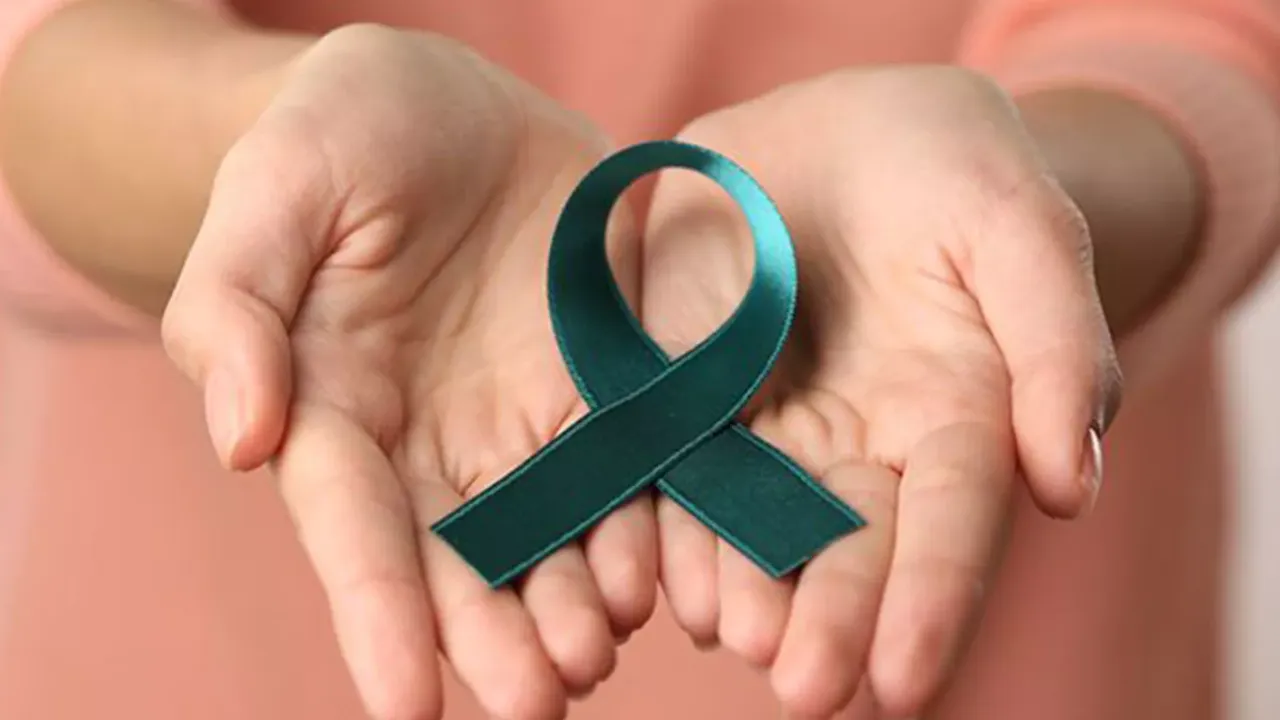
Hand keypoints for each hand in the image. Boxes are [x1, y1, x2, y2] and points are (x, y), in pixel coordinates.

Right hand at [162, 25, 655, 719]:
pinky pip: (635, 469)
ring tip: (595, 655)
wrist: (456, 104)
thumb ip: (236, 309)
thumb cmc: (344, 134)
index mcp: (339, 408)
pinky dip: (650, 526)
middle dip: (493, 637)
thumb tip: (241, 442)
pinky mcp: (609, 388)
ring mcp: (528, 422)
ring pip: (553, 537)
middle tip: (534, 698)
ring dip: (573, 605)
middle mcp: (435, 441)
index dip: (377, 615)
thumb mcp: (275, 188)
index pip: (354, 527)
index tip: (404, 704)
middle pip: (462, 560)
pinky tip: (663, 574)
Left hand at [641, 67, 1120, 717]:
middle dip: (828, 620)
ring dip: (739, 582)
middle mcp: (860, 448)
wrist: (852, 128)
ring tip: (729, 633)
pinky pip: (670, 458)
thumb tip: (1066, 490)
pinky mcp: (689, 391)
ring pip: (751, 518)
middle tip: (804, 687)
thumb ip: (1057, 346)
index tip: (907, 683)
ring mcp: (769, 426)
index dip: (933, 600)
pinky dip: (663, 511)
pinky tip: (652, 566)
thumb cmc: (958, 170)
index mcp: (954, 419)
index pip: (950, 522)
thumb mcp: (1022, 231)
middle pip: (847, 544)